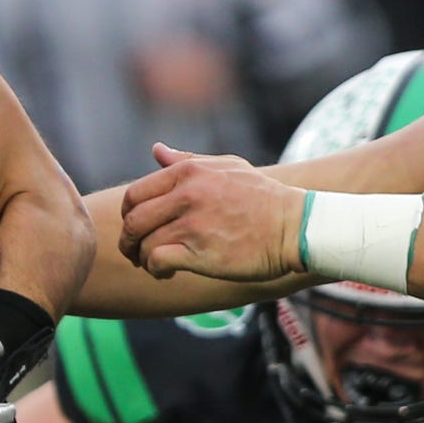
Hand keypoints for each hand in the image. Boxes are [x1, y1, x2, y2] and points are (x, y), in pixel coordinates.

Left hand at [118, 144, 307, 284]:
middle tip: (136, 252)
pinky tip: (166, 273)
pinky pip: (157, 260)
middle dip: (128, 240)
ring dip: (143, 258)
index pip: (135, 193)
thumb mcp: (227, 166)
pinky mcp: (200, 252)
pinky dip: (156, 269)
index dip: (129, 215)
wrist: (295, 227)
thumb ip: (187, 160)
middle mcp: (187, 195)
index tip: (138, 228)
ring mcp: (192, 223)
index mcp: (189, 173)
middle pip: (133, 220)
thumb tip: (156, 149)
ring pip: (143, 243)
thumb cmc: (263, 198)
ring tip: (156, 265)